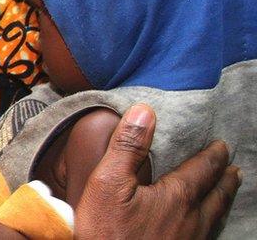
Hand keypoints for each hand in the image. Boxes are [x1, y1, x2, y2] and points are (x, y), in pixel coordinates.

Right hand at [75, 103, 241, 238]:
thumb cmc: (105, 233)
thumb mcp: (107, 183)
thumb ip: (128, 147)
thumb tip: (145, 111)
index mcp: (176, 197)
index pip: (202, 170)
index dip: (213, 156)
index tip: (222, 146)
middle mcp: (192, 220)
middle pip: (217, 195)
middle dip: (225, 179)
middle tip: (233, 169)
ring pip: (215, 217)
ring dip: (223, 200)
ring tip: (227, 191)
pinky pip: (207, 235)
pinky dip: (213, 223)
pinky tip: (206, 226)